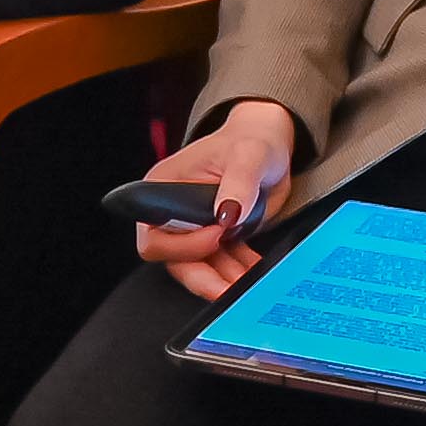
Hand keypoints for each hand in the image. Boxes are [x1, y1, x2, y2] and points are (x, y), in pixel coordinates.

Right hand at [136, 102, 299, 303]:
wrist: (270, 145)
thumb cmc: (250, 140)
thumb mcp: (248, 155)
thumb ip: (239, 182)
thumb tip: (228, 213)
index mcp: (163, 188)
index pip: (155, 235)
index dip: (182, 245)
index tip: (217, 235)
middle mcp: (173, 213)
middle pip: (174, 260)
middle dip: (203, 277)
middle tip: (231, 285)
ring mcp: (195, 230)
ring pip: (199, 269)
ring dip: (225, 279)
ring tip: (251, 279)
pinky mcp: (218, 240)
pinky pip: (222, 266)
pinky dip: (239, 272)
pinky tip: (256, 269)